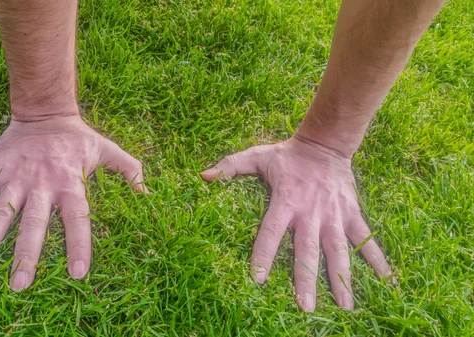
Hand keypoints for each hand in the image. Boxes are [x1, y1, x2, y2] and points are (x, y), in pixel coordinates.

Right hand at [0, 115, 146, 290]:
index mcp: (70, 183)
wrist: (44, 109)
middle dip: (25, 255)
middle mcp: (41, 185)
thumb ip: (130, 170)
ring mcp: (14, 179)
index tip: (77, 274)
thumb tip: (148, 195)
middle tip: (19, 285)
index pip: (78, 218)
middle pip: (33, 225)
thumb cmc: (78, 137)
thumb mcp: (107, 150)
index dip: (79, 245)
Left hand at [201, 137, 391, 311]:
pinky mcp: (352, 214)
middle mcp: (311, 212)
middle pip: (308, 250)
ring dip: (342, 278)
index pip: (271, 231)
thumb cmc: (287, 155)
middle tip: (305, 308)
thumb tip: (203, 175)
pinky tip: (388, 284)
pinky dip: (378, 261)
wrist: (326, 143)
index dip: (264, 254)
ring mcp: (335, 215)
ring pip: (338, 251)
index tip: (259, 279)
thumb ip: (231, 165)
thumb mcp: (257, 156)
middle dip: (306, 279)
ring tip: (345, 307)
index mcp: (285, 200)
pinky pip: (366, 239)